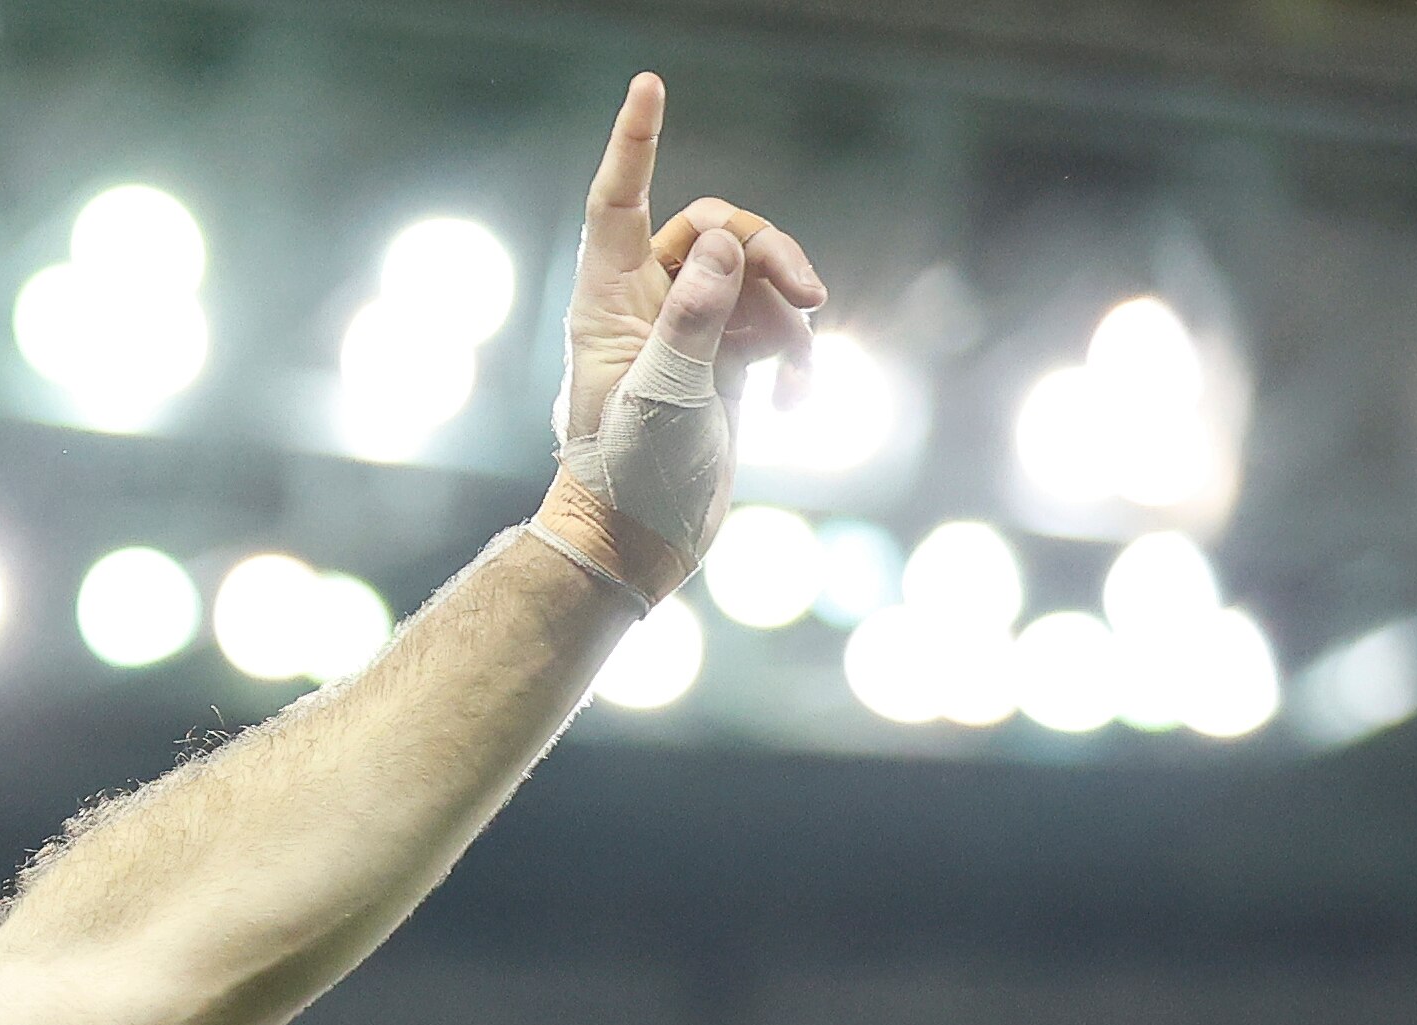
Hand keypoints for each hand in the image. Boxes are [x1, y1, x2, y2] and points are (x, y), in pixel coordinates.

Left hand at [546, 73, 824, 594]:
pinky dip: (794, 353)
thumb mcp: (664, 394)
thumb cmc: (629, 475)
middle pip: (716, 230)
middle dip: (768, 250)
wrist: (638, 547)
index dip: (634, 143)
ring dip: (788, 308)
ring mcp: (688, 334)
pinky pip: (771, 327)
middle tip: (807, 294)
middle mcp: (646, 307)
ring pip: (753, 275)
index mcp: (609, 303)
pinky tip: (797, 397)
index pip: (618, 203)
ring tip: (798, 364)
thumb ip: (697, 316)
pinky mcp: (722, 366)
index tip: (650, 84)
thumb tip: (727, 243)